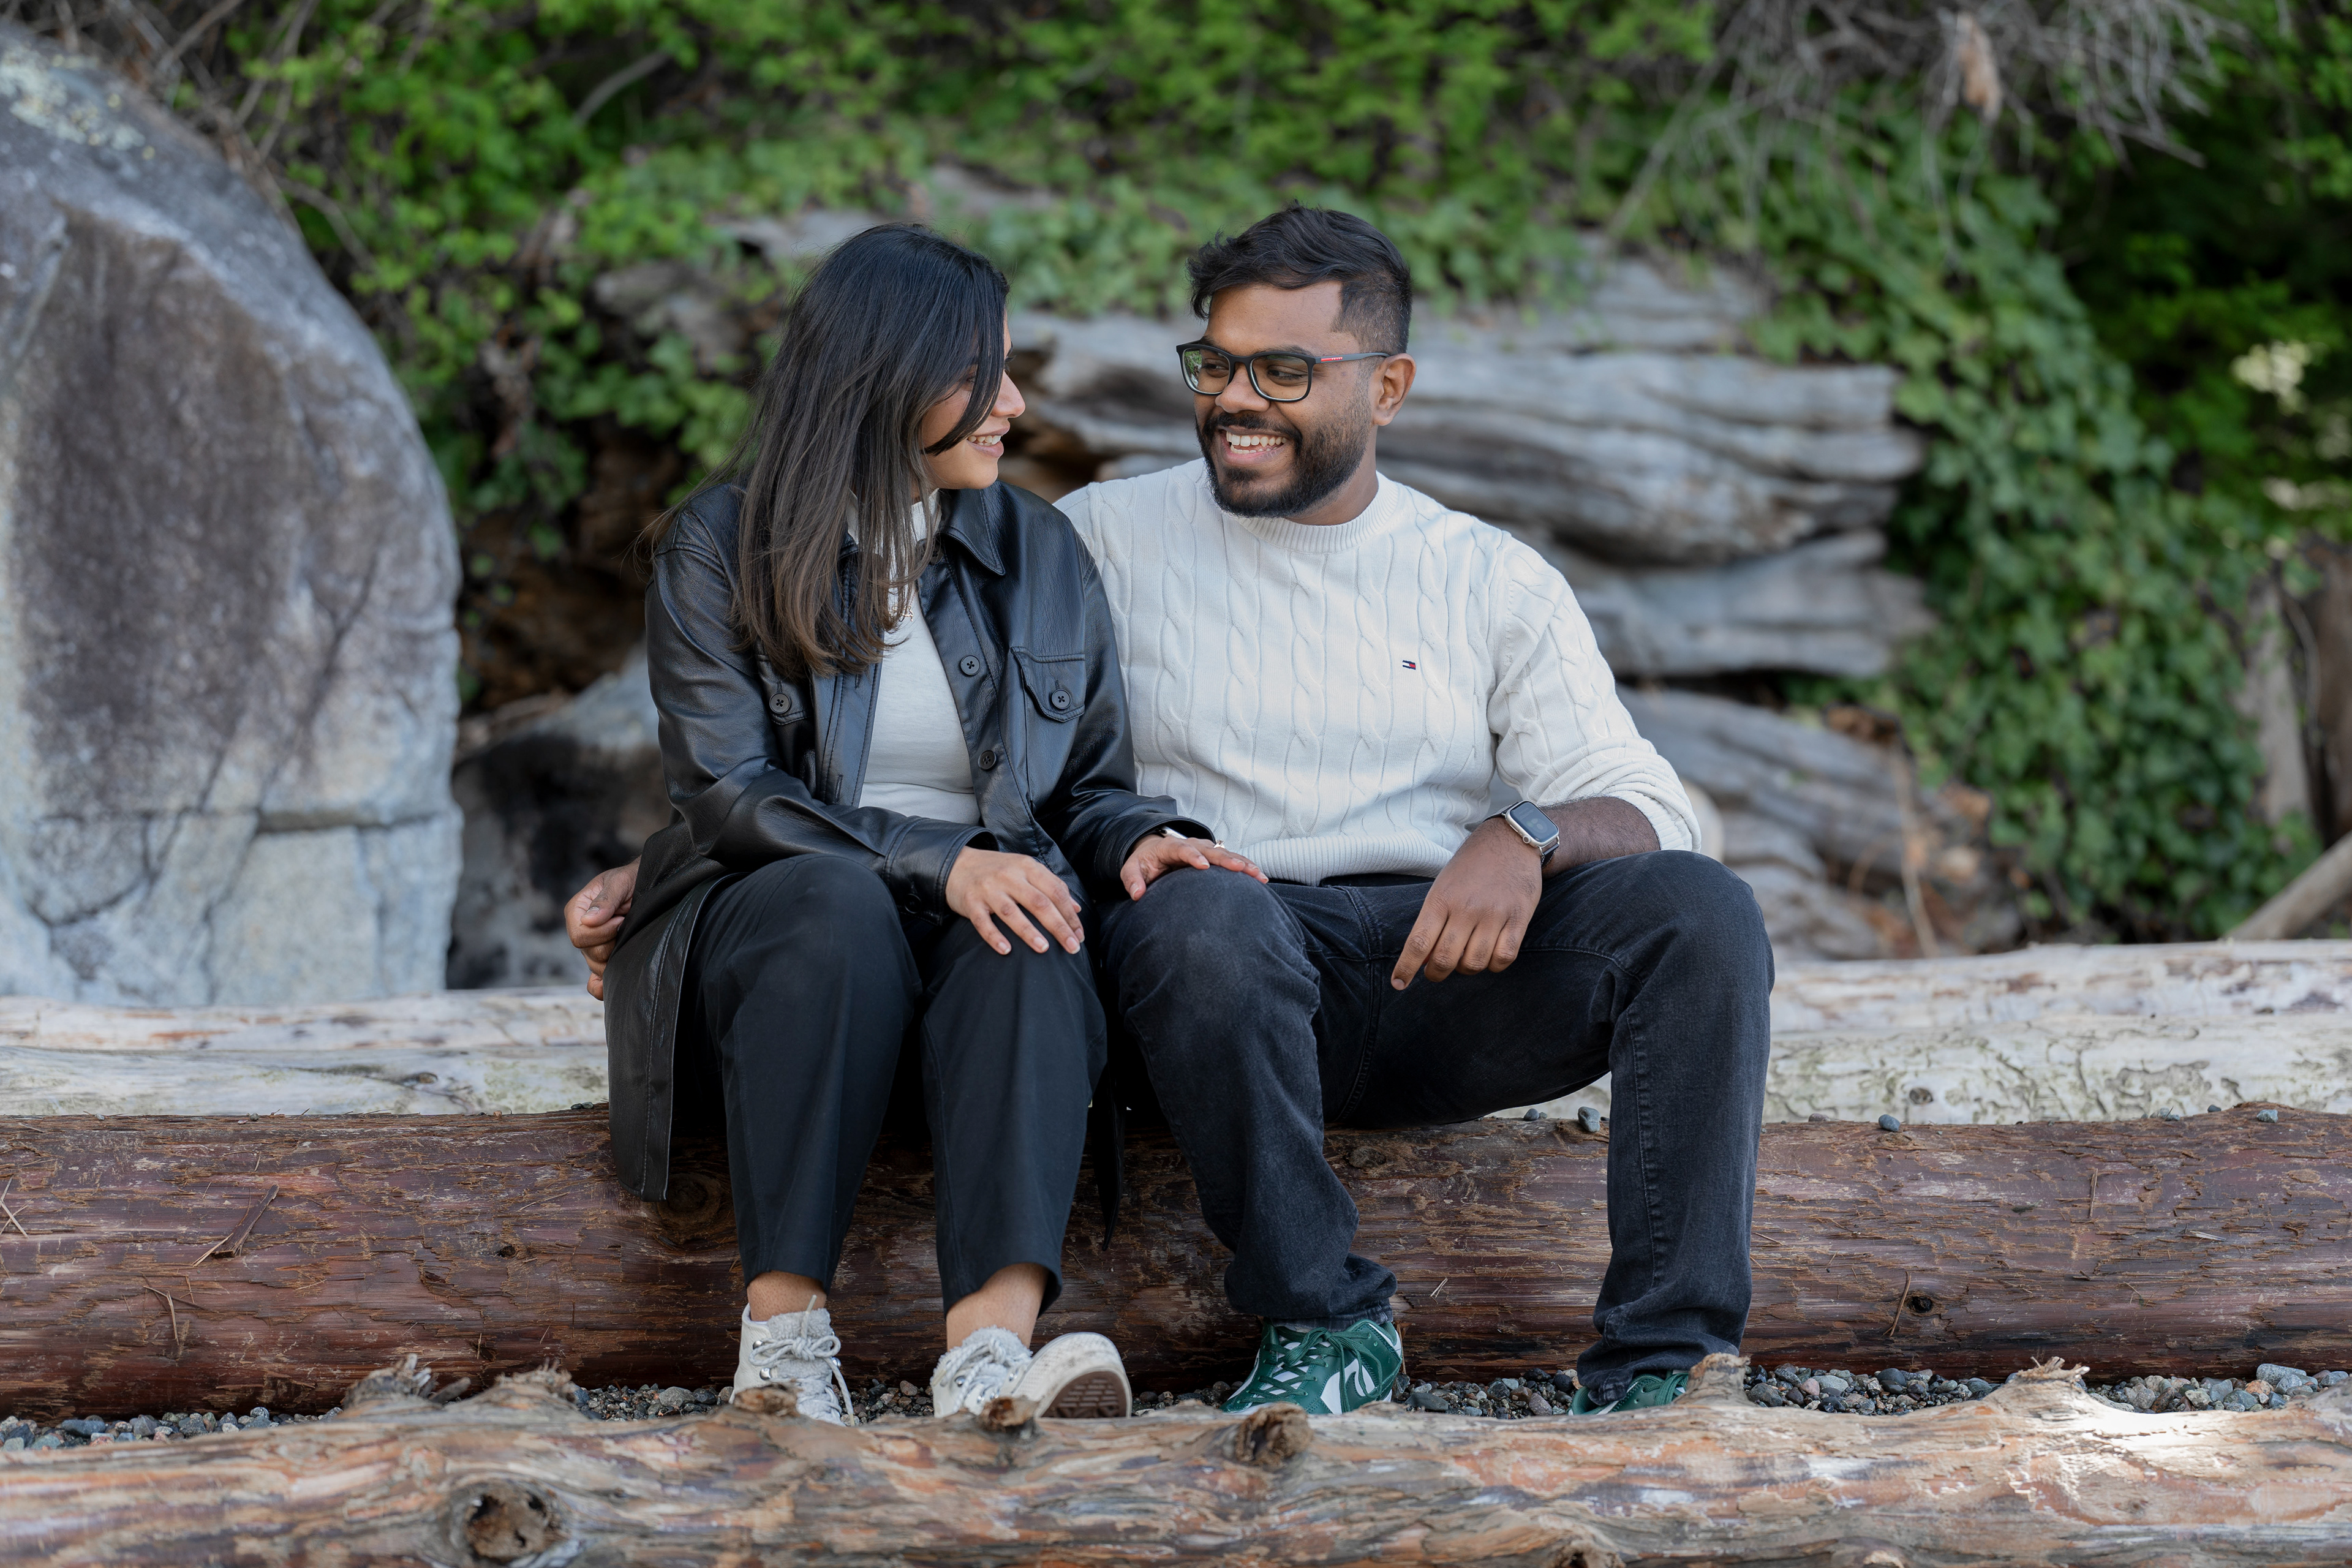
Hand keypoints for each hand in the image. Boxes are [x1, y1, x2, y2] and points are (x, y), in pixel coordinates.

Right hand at [566, 858, 639, 1000]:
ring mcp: (592, 945)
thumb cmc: (633, 879)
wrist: (651, 884)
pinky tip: (608, 987)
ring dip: (616, 957)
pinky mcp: (604, 957)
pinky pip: (595, 981)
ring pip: (597, 966)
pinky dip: (601, 986)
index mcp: (577, 910)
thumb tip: (589, 920)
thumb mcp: (621, 881)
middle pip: (589, 954)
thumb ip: (606, 899)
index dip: (602, 933)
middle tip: (626, 925)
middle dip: (611, 944)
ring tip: (627, 936)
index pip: (579, 936)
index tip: (620, 919)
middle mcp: (581, 929)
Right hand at [946, 848, 1085, 955]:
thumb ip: (1051, 885)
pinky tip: (1006, 950)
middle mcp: (1009, 876)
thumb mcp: (1026, 870)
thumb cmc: (998, 870)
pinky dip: (994, 936)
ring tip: (1044, 948)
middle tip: (1072, 947)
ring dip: (1029, 931)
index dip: (1069, 914)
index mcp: (1027, 867)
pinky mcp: (970, 903)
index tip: (1079, 934)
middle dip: (1058, 926)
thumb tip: (1076, 908)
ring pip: (1012, 912)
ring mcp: (988, 889)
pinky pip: (983, 922)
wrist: (957, 864)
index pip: (1055, 891)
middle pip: (1039, 902)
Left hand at [1119, 831, 1266, 899]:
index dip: (1193, 857)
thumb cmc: (1144, 862)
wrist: (1153, 851)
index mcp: (1170, 847)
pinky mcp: (1213, 856)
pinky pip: (1232, 859)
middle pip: (1211, 850)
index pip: (1183, 850)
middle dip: (1227, 859)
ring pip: (1226, 854)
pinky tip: (1260, 877)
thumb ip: (1132, 879)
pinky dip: (1246, 866)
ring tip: (1258, 875)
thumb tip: (1137, 894)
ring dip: (1243, 863)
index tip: (1203, 866)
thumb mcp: (1131, 869)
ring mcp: (1204, 849)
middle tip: (1241, 868)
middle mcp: (1191, 845)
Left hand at [1391, 818, 1542, 989]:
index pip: (1419, 943)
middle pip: (1445, 960)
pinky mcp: (1519, 918)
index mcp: (1441, 899)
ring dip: (1466, 969)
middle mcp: (1466, 908)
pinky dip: (1494, 965)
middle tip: (1435, 971)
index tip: (1399, 983)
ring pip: (1474, 963)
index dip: (1406, 968)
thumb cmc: (1471, 867)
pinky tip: (1489, 956)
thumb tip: (1423, 958)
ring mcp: (1494, 914)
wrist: (1510, 840)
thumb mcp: (1443, 885)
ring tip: (1464, 958)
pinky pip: (1504, 958)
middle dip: (1436, 973)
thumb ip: (1433, 920)